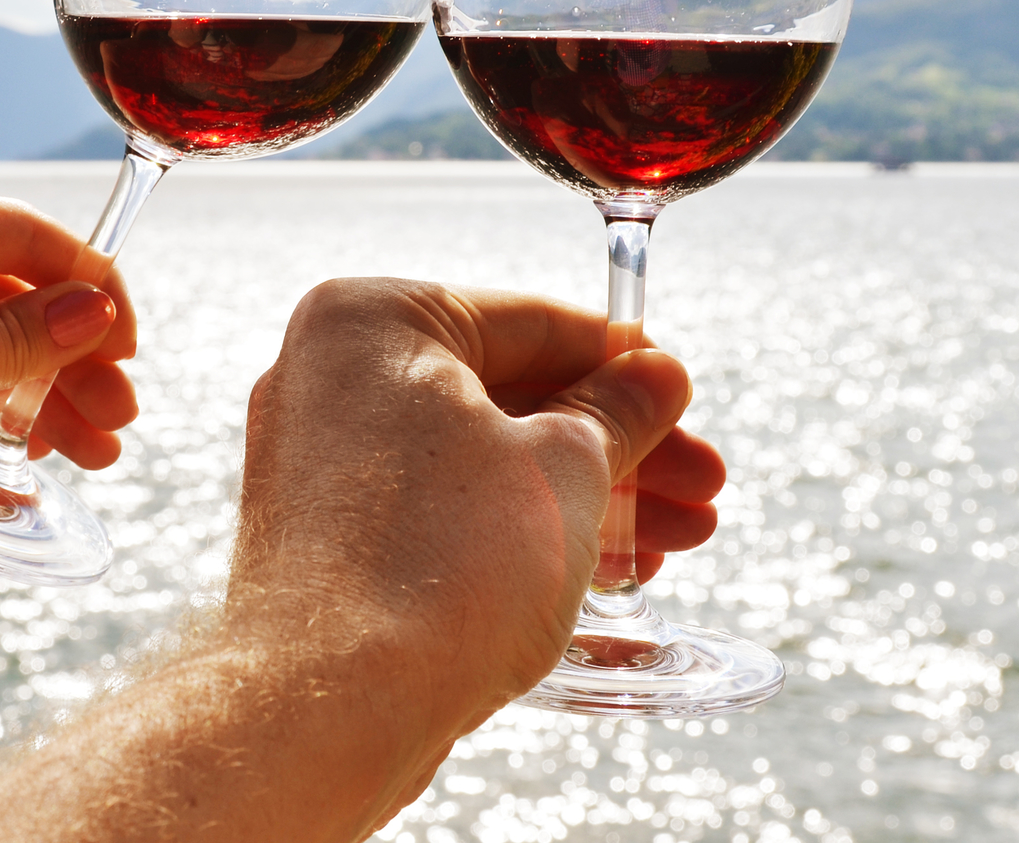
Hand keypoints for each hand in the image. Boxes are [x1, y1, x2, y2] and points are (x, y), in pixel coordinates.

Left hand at [0, 276, 717, 842]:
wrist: (313, 708)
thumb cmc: (432, 574)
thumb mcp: (556, 470)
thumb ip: (613, 411)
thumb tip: (652, 382)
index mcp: (372, 311)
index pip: (534, 318)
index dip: (629, 372)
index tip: (693, 414)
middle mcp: (326, 363)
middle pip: (506, 388)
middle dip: (615, 444)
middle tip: (704, 492)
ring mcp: (315, 449)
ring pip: (474, 453)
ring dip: (573, 491)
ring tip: (665, 537)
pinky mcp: (313, 527)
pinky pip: (433, 502)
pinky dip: (509, 524)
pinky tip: (587, 560)